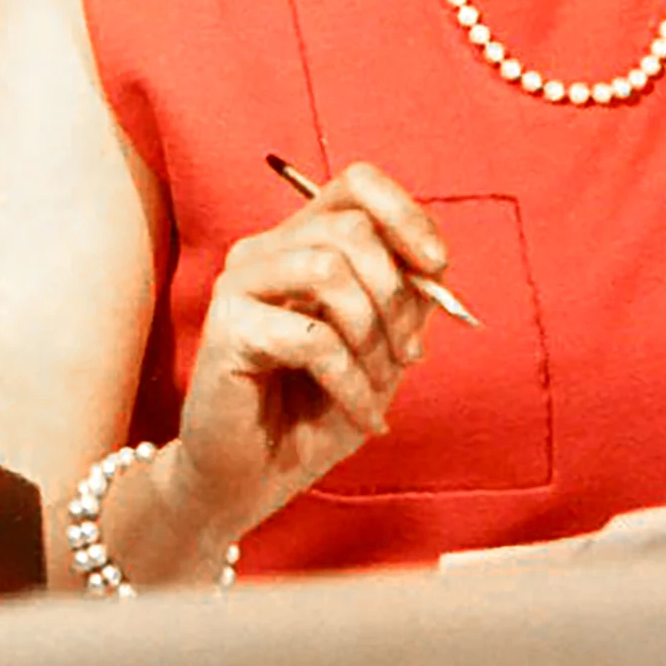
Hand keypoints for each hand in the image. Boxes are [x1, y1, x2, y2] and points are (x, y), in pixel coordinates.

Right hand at [171, 161, 449, 536]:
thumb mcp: (378, 354)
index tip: (438, 269)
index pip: (356, 184)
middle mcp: (266, 251)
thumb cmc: (311, 415)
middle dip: (397, 296)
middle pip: (351, 227)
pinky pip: (312, 336)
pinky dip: (351, 381)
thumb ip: (404, 303)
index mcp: (302, 242)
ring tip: (378, 388)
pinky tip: (360, 415)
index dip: (406, 216)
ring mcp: (240, 285)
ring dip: (372, 337)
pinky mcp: (227, 328)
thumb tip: (436, 272)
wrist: (246, 481)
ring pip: (329, 269)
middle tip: (409, 355)